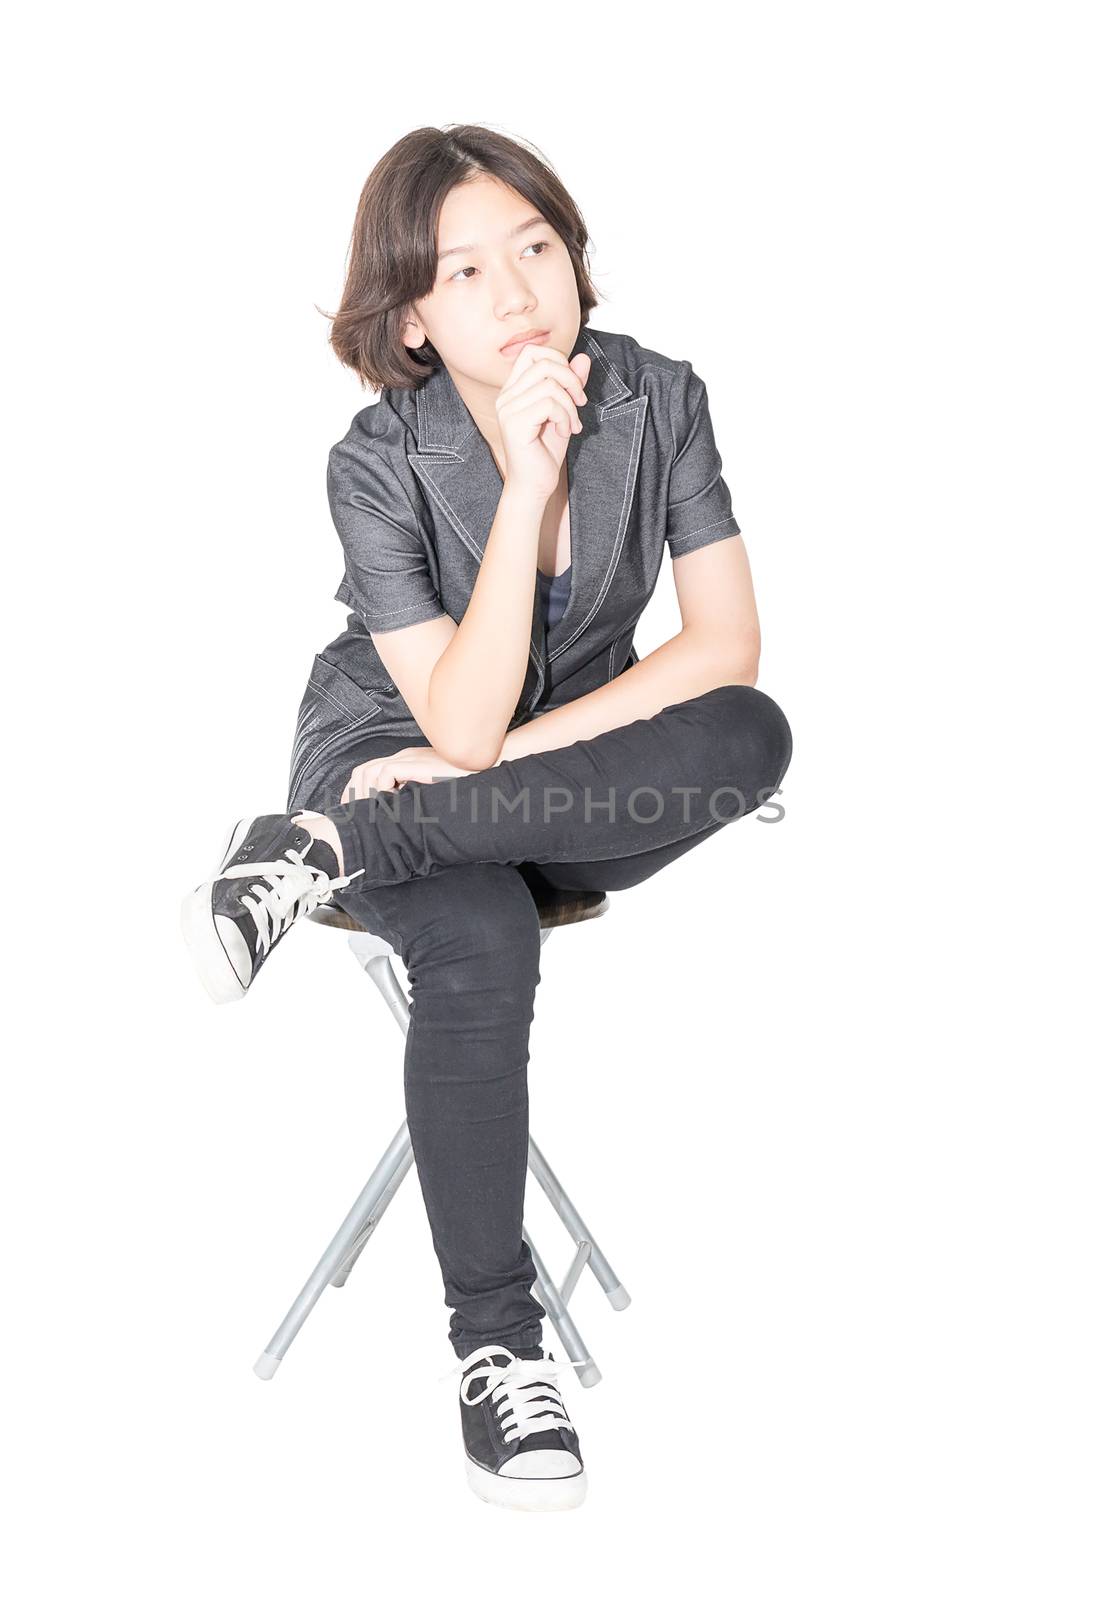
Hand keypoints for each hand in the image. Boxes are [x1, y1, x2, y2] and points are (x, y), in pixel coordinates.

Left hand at [340, 746, 477, 803]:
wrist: (487, 768)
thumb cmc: (464, 784)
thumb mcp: (432, 792)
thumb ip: (414, 796)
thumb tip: (395, 816)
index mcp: (405, 762)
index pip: (367, 773)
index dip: (356, 793)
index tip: (354, 814)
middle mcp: (402, 757)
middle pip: (361, 771)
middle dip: (353, 796)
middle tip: (355, 817)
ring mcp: (408, 758)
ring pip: (368, 772)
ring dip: (367, 795)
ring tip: (374, 813)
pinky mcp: (415, 763)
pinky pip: (384, 774)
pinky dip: (382, 790)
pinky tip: (392, 804)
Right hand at [496, 343, 591, 502]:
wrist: (535, 487)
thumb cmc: (545, 452)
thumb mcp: (564, 413)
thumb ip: (571, 386)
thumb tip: (583, 358)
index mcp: (514, 389)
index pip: (532, 352)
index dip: (559, 360)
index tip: (573, 386)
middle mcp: (506, 396)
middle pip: (543, 362)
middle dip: (571, 380)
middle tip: (580, 403)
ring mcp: (507, 409)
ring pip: (550, 384)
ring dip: (570, 405)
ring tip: (571, 425)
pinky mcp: (514, 424)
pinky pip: (549, 404)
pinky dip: (565, 417)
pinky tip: (564, 433)